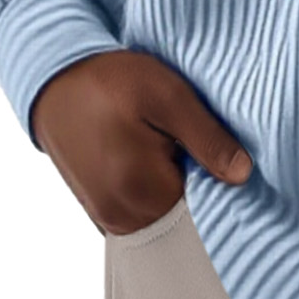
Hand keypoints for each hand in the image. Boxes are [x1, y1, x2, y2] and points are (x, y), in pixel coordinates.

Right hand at [31, 48, 252, 236]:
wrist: (54, 80)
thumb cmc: (109, 82)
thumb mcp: (168, 95)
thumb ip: (207, 138)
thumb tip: (243, 175)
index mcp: (142, 192)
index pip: (205, 210)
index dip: (222, 182)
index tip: (225, 153)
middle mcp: (122, 218)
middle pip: (184, 217)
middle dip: (200, 187)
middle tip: (197, 144)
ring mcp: (108, 218)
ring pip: (164, 215)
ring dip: (177, 186)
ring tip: (173, 146)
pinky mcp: (101, 209)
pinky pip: (143, 212)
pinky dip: (156, 191)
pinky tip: (156, 156)